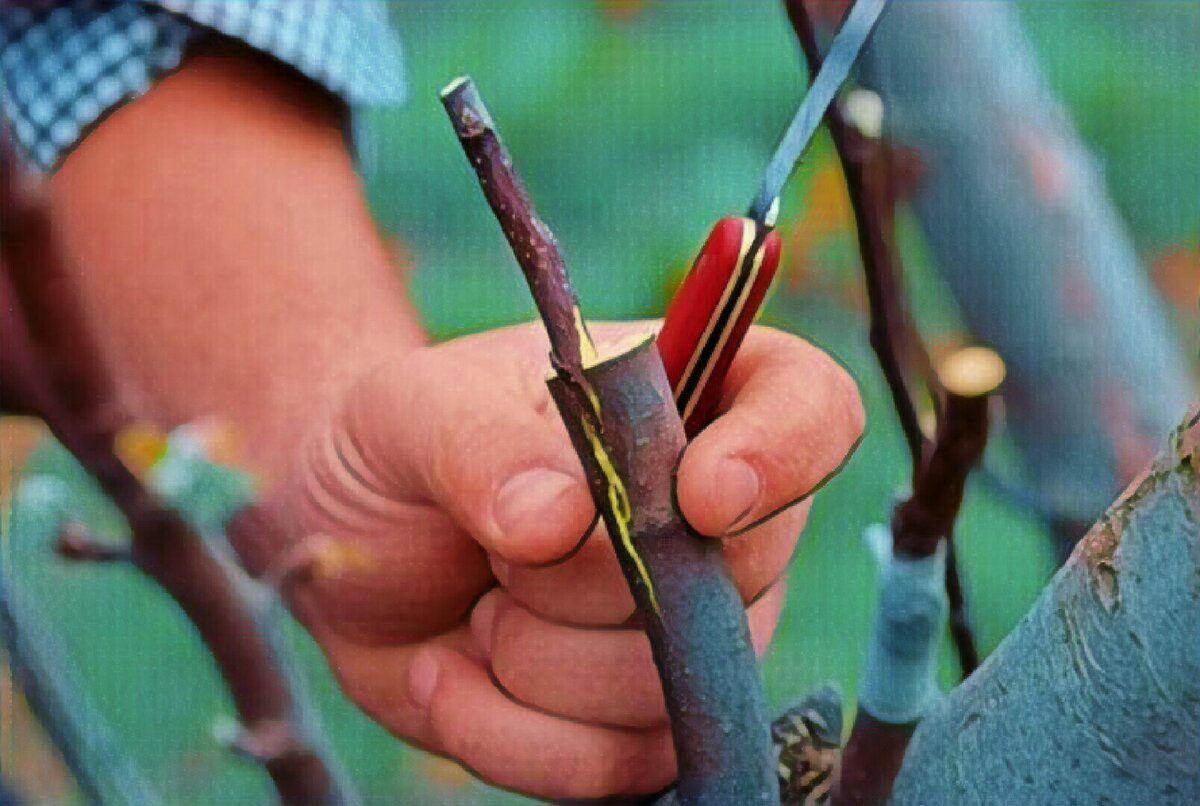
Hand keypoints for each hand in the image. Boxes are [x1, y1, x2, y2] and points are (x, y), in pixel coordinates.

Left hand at [272, 320, 862, 799]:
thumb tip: (559, 523)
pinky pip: (609, 765)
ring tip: (477, 607)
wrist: (348, 544)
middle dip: (592, 582)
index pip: (813, 409)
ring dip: (535, 661)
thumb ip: (482, 447)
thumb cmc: (403, 446)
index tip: (695, 496)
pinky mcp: (631, 723)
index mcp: (690, 400)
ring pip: (667, 689)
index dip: (783, 455)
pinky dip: (503, 731)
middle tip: (499, 551)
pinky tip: (448, 672)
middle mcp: (715, 521)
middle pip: (741, 574)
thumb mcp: (416, 413)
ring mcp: (686, 630)